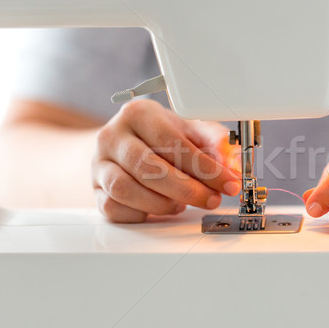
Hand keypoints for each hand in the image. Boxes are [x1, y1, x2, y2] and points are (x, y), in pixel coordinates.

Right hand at [92, 99, 240, 221]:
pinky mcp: (94, 190)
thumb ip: (217, 143)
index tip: (227, 183)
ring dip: (161, 204)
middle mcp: (112, 136)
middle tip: (210, 199)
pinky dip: (141, 214)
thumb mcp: (193, 130)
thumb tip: (234, 163)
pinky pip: (114, 209)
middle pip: (148, 167)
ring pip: (125, 190)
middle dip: (187, 190)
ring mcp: (98, 164)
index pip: (171, 142)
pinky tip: (159, 208)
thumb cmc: (163, 137)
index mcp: (137, 113)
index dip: (204, 167)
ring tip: (181, 204)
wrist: (127, 144)